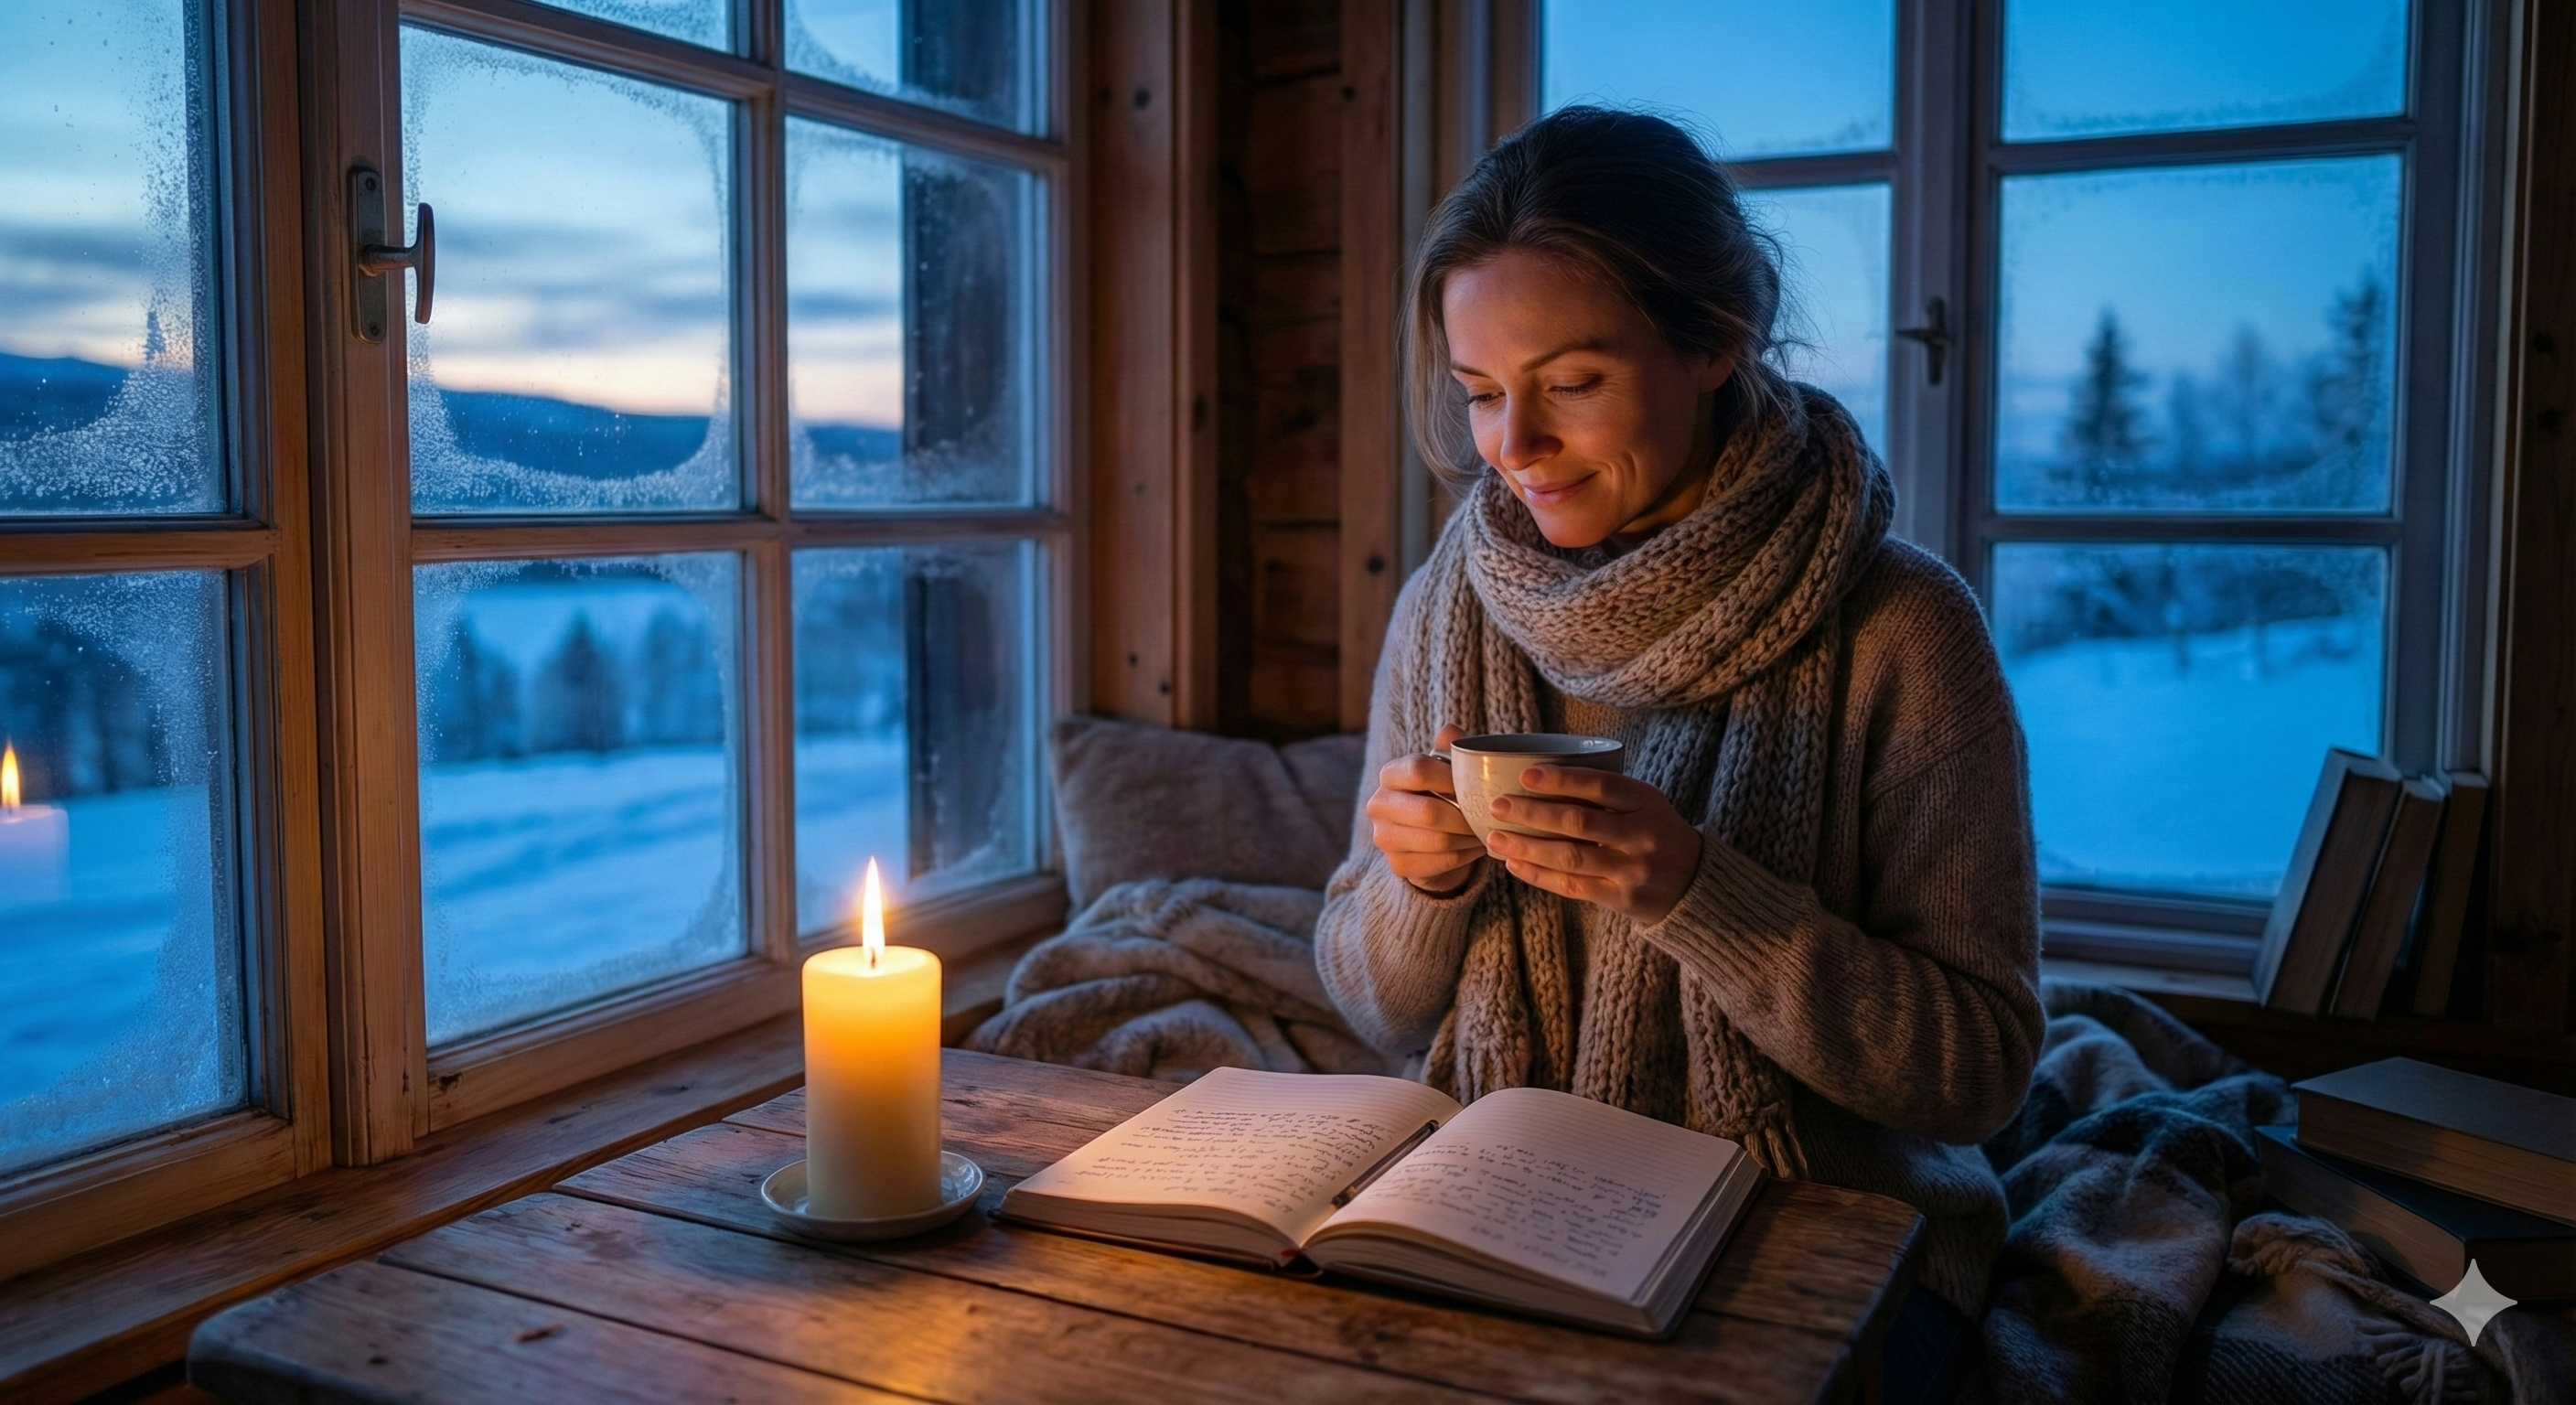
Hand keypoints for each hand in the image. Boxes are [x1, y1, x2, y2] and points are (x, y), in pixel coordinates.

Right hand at [1366, 724, 1485, 894]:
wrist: (1429, 838)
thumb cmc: (1442, 794)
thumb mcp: (1448, 768)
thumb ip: (1450, 747)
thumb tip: (1450, 731)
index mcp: (1390, 774)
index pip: (1418, 769)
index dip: (1451, 777)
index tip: (1474, 784)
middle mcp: (1378, 805)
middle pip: (1429, 811)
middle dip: (1465, 816)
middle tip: (1488, 816)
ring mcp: (1384, 837)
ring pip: (1438, 840)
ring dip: (1469, 837)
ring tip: (1486, 831)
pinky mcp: (1397, 864)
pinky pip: (1440, 862)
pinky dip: (1464, 856)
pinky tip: (1474, 848)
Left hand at [1482, 767, 1703, 924]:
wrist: (1694, 885)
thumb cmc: (1655, 833)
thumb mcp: (1645, 804)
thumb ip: (1606, 793)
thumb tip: (1539, 777)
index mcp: (1647, 801)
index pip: (1601, 785)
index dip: (1561, 780)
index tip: (1525, 775)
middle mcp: (1643, 834)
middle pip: (1579, 822)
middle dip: (1532, 813)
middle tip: (1498, 805)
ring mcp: (1634, 869)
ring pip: (1571, 857)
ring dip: (1527, 846)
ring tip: (1496, 837)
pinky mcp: (1623, 899)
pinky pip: (1573, 886)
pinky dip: (1539, 875)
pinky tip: (1515, 863)